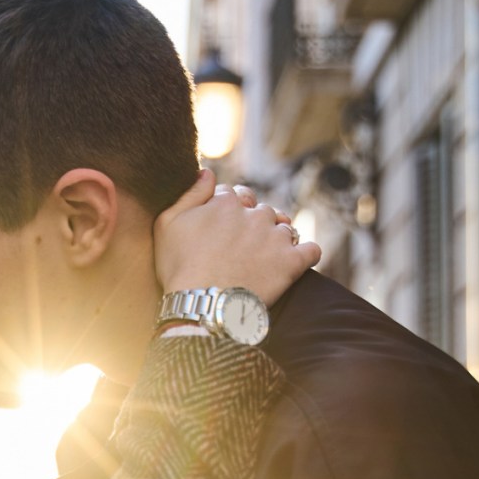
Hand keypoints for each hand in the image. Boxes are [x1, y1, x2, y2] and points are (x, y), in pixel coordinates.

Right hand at [153, 169, 320, 305]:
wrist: (203, 306)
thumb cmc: (179, 268)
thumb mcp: (167, 224)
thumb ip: (189, 193)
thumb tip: (207, 172)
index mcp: (225, 203)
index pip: (233, 195)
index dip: (226, 210)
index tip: (220, 229)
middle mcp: (254, 214)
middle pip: (260, 209)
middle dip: (253, 222)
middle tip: (240, 246)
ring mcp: (275, 237)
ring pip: (284, 227)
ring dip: (277, 237)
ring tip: (263, 257)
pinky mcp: (292, 262)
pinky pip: (311, 250)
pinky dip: (305, 254)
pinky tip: (294, 262)